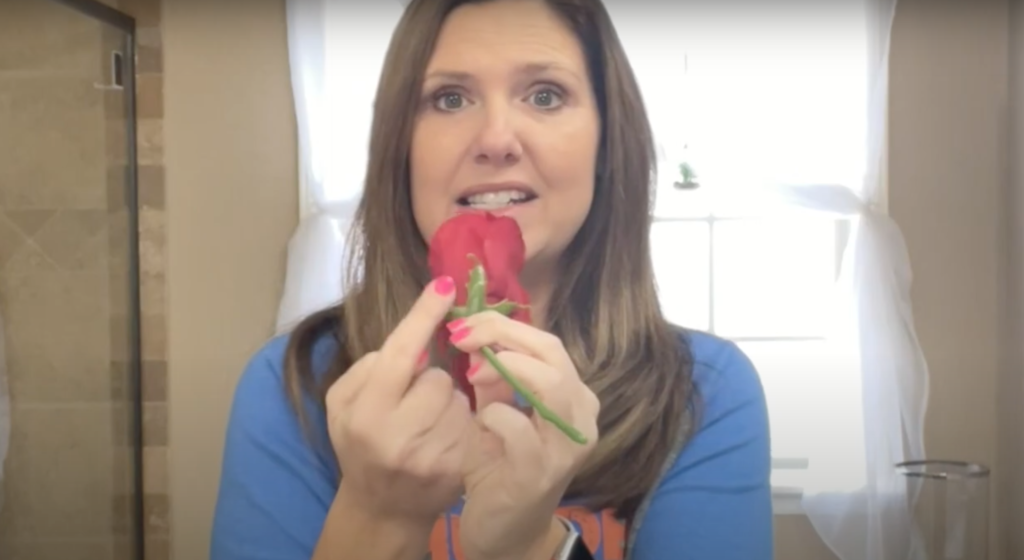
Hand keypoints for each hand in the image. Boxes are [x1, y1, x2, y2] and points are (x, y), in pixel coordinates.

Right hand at [325, 277, 471, 528]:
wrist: (381, 508)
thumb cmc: (358, 444)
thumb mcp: (342, 404)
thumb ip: (371, 367)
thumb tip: (416, 344)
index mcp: (365, 413)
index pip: (400, 354)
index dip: (423, 316)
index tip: (444, 283)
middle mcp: (398, 435)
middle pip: (438, 377)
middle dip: (430, 380)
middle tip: (413, 402)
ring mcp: (432, 455)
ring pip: (459, 398)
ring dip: (447, 403)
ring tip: (426, 424)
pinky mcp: (458, 467)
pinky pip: (472, 421)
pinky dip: (461, 423)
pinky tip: (442, 440)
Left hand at [448, 311, 599, 559]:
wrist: (505, 534)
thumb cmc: (499, 469)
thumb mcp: (496, 415)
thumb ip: (492, 379)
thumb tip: (474, 336)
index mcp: (574, 397)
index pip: (547, 343)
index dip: (504, 326)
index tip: (464, 325)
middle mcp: (581, 417)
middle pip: (552, 354)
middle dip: (502, 336)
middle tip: (462, 338)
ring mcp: (566, 446)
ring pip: (549, 383)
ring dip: (504, 369)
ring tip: (473, 375)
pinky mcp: (543, 472)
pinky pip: (520, 427)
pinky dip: (494, 415)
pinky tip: (480, 422)